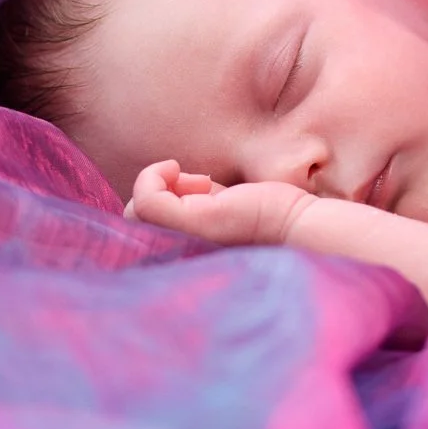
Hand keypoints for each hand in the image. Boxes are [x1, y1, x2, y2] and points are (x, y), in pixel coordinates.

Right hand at [124, 159, 314, 247]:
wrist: (295, 225)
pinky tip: (179, 170)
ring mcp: (180, 243)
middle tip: (198, 186)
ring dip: (157, 184)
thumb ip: (190, 199)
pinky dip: (153, 176)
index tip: (194, 189)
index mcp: (180, 255)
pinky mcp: (190, 225)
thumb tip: (169, 179)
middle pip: (132, 225)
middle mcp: (175, 258)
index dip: (157, 201)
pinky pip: (144, 200)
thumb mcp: (216, 204)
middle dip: (156, 193)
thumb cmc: (262, 215)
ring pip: (132, 213)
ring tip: (199, 183)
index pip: (139, 235)